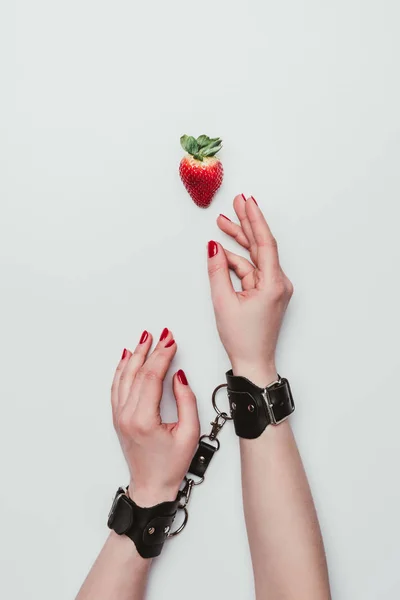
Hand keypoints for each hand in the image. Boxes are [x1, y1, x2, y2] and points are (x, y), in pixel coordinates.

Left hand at [111, 328, 199, 506]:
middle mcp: (127, 415)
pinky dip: (122, 369)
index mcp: (143, 419)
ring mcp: (120, 415)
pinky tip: (126, 357)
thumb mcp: (189, 434)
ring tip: (144, 339)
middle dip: (150, 350)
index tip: (171, 341)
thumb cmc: (170, 465)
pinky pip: (117, 386)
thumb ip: (186, 402)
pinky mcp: (118, 417)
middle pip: (136, 373)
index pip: (151, 377)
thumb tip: (179, 377)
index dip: (162, 356)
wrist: (151, 485)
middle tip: (161, 334)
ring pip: (124, 377)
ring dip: (134, 355)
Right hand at [207, 194, 292, 386]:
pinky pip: (251, 271)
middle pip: (261, 245)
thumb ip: (217, 271)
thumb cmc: (243, 339)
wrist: (253, 363)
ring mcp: (274, 287)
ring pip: (255, 257)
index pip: (265, 243)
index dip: (255, 219)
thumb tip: (213, 247)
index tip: (246, 202)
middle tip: (237, 202)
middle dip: (246, 223)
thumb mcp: (223, 302)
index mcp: (273, 284)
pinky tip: (223, 252)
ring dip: (239, 242)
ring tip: (222, 223)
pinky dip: (237, 262)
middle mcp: (278, 283)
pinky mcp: (267, 292)